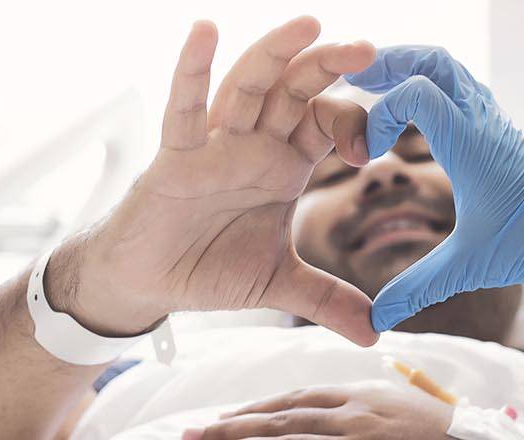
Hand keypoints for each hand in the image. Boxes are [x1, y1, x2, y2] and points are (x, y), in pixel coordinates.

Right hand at [48, 17, 379, 344]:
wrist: (149, 285)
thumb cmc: (207, 266)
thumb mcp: (278, 284)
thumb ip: (327, 300)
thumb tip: (375, 333)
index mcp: (283, 164)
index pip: (326, 124)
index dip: (353, 124)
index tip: (372, 150)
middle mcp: (253, 144)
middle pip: (294, 91)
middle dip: (328, 66)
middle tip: (364, 48)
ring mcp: (214, 144)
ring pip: (248, 86)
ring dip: (275, 52)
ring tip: (307, 23)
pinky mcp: (174, 156)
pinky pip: (183, 108)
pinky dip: (191, 69)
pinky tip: (204, 31)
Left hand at [183, 380, 454, 439]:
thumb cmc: (436, 429)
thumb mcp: (391, 406)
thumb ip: (355, 407)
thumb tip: (320, 412)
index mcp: (357, 395)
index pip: (294, 399)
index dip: (256, 409)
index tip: (223, 418)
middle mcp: (352, 413)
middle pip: (281, 417)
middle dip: (234, 426)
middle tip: (195, 433)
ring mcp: (359, 436)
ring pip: (291, 438)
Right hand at [344, 46, 523, 329]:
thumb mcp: (470, 266)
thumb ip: (418, 288)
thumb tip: (376, 321)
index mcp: (468, 143)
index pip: (415, 92)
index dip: (379, 112)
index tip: (368, 153)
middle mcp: (478, 120)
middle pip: (432, 60)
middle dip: (389, 63)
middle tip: (354, 82)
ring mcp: (488, 118)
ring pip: (447, 66)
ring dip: (408, 67)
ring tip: (372, 84)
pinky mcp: (494, 125)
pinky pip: (457, 85)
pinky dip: (427, 83)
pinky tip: (409, 108)